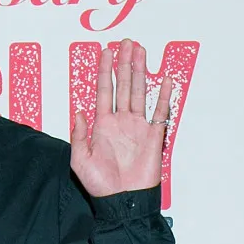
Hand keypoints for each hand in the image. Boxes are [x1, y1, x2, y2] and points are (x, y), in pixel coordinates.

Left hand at [70, 39, 172, 197]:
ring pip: (139, 92)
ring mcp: (138, 127)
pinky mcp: (154, 137)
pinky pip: (160, 112)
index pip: (103, 90)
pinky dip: (163, 96)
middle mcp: (120, 121)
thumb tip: (79, 110)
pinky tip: (165, 80)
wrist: (123, 202)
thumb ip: (79, 134)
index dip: (104, 70)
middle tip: (126, 42)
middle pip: (123, 85)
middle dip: (124, 63)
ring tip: (140, 51)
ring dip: (140, 71)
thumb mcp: (80, 159)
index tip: (105, 51)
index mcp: (102, 124)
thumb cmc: (101, 184)